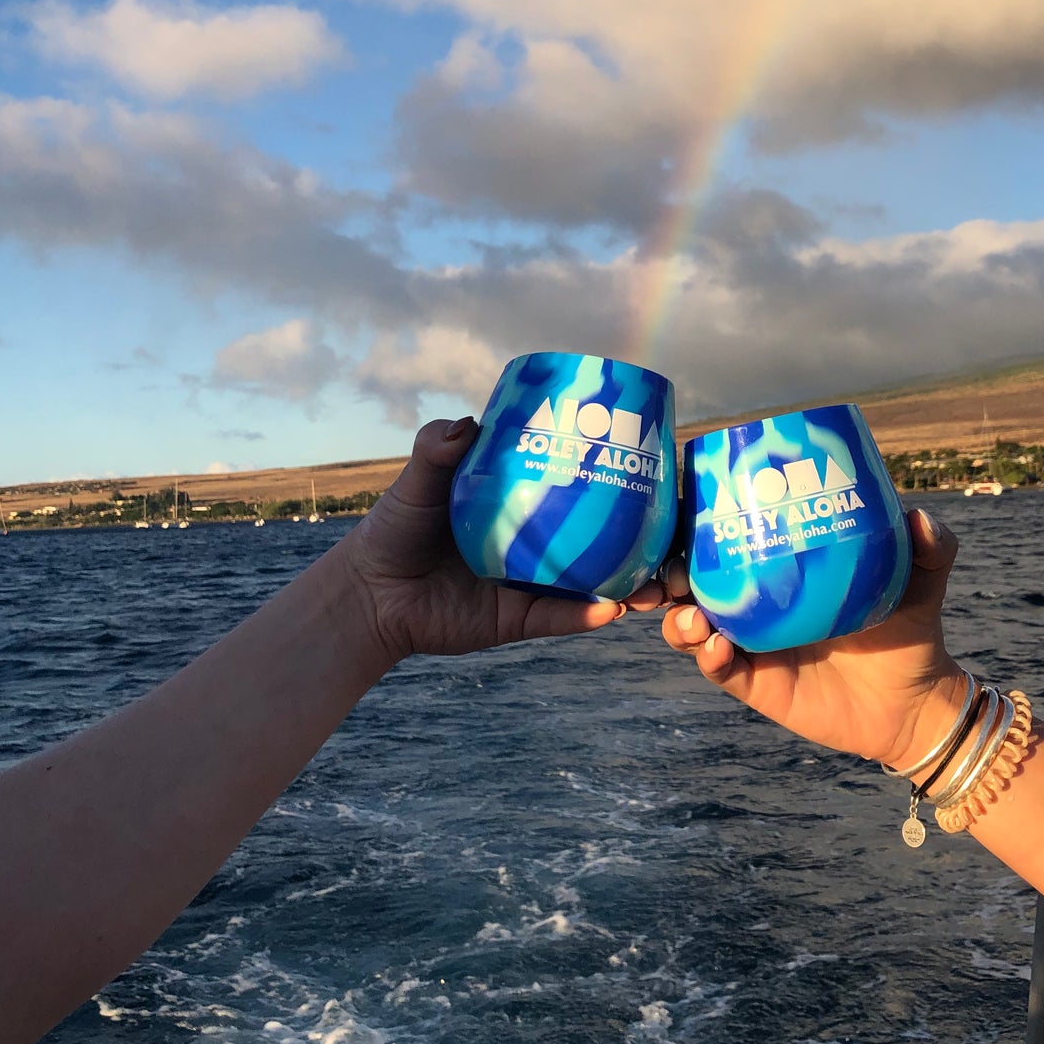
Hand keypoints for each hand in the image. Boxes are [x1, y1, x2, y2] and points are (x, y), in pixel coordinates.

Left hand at [340, 417, 668, 668]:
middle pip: (600, 539)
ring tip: (658, 580)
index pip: (579, 488)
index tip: (653, 464)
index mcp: (525, 503)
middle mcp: (537, 542)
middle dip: (641, 539)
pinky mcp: (517, 619)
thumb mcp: (420, 481)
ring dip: (628, 584)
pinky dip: (584, 614)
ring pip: (592, 583)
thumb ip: (438, 450)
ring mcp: (531, 582)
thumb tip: (467, 423)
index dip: (617, 480)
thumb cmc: (395, 529)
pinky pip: (559, 618)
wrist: (369, 593)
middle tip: (674, 528)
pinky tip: (610, 608)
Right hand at [660, 507, 965, 765]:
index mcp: (781, 567)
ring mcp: (753, 643)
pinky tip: (714, 646)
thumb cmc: (910, 629)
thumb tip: (919, 518)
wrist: (917, 702)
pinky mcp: (758, 684)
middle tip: (668, 569)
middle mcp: (758, 601)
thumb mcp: (920, 579)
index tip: (677, 507)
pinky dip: (709, 657)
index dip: (693, 525)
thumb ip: (930, 546)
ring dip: (678, 619)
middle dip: (666, 573)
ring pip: (693, 626)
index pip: (726, 538)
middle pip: (694, 581)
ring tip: (689, 615)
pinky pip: (720, 669)